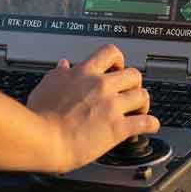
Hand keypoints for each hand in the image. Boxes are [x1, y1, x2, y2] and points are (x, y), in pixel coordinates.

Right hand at [26, 44, 159, 171]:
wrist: (42, 139)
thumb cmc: (39, 116)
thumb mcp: (46, 86)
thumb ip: (58, 74)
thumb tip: (64, 65)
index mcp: (84, 74)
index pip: (110, 53)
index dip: (118, 60)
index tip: (117, 68)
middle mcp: (101, 86)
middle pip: (133, 74)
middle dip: (134, 84)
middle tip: (129, 93)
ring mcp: (112, 106)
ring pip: (143, 96)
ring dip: (143, 104)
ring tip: (139, 111)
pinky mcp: (118, 128)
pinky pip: (146, 122)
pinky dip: (151, 124)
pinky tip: (149, 127)